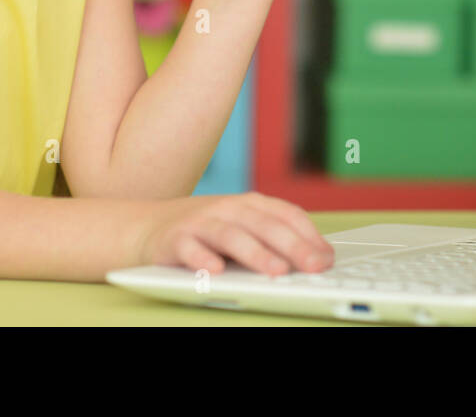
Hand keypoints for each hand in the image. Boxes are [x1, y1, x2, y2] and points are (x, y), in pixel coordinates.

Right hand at [137, 192, 334, 275]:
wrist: (148, 226)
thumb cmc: (207, 231)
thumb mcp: (243, 228)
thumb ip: (275, 239)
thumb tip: (320, 258)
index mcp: (250, 204)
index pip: (286, 214)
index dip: (309, 235)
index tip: (327, 258)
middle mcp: (227, 209)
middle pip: (264, 225)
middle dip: (292, 246)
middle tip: (313, 267)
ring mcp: (200, 222)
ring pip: (231, 236)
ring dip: (255, 253)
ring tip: (276, 271)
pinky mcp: (174, 240)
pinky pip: (189, 249)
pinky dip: (203, 258)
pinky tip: (216, 271)